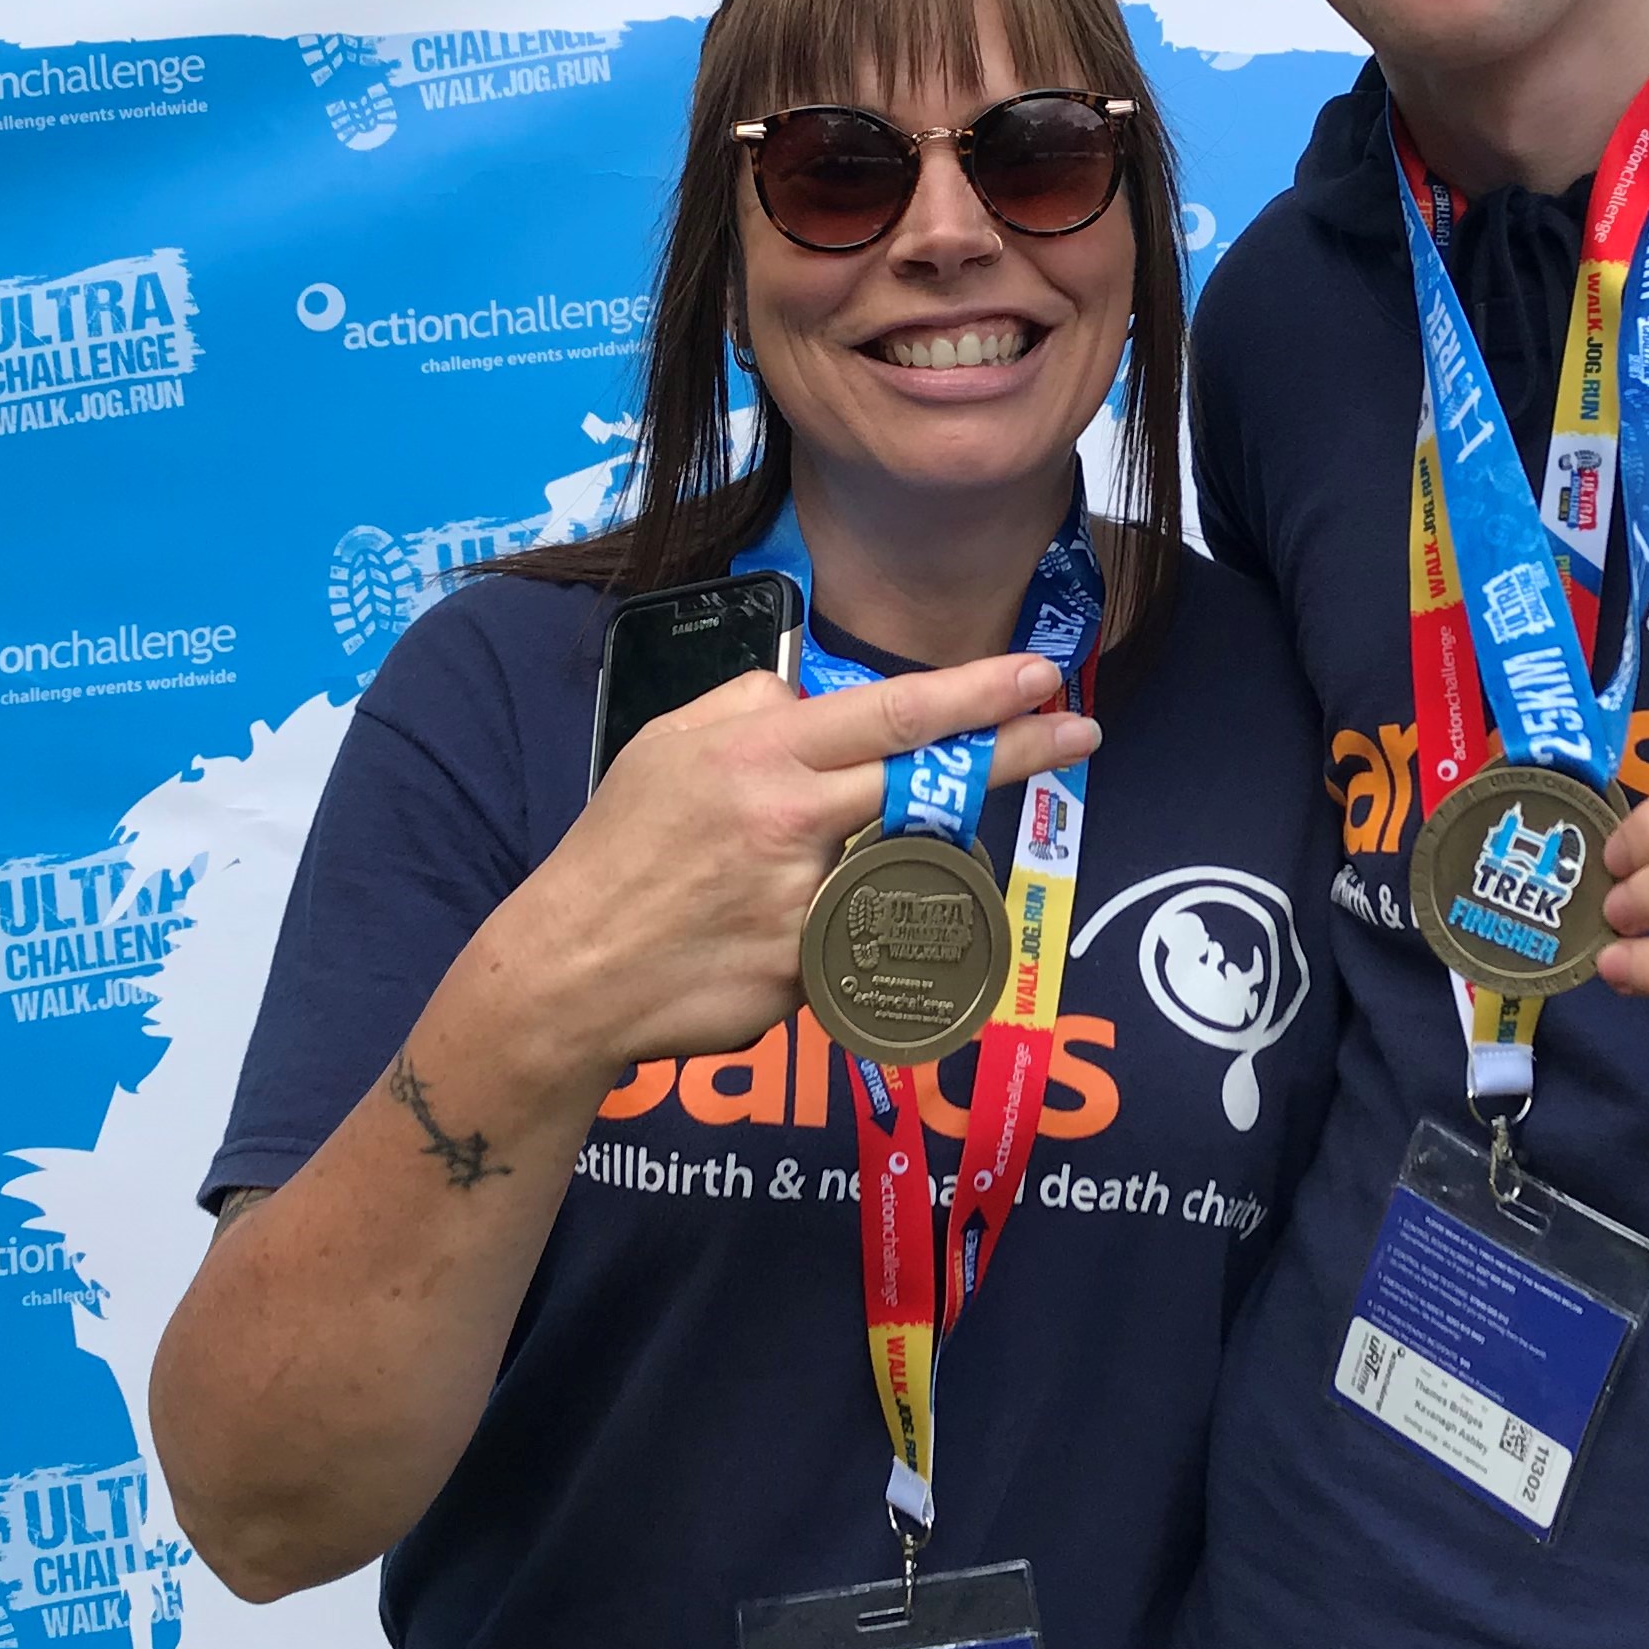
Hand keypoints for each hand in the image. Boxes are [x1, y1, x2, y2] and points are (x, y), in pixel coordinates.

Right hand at [490, 655, 1095, 1079]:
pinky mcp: (813, 974)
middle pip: (932, 779)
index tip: (1038, 674)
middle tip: (1079, 732)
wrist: (569, 972)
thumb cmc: (620, 850)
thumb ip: (754, 708)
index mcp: (761, 753)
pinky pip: (854, 938)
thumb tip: (826, 694)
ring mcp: (811, 903)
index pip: (892, 713)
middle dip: (1015, 750)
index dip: (976, 693)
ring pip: (899, 864)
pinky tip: (767, 937)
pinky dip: (837, 931)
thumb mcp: (669, 745)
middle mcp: (796, 822)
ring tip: (814, 868)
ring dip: (898, 860)